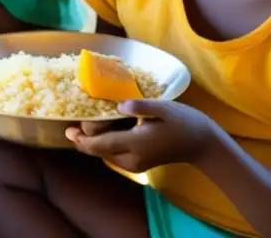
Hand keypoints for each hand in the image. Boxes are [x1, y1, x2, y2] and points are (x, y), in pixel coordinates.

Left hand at [65, 100, 216, 172]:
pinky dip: (103, 145)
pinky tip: (100, 131)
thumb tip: (120, 105)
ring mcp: (135, 164)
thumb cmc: (183, 122)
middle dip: (84, 141)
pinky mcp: (138, 164)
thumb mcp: (163, 108)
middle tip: (72, 125)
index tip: (68, 128)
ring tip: (82, 126)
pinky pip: (113, 155)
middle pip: (99, 152)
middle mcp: (132, 158)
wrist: (201, 144)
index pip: (101, 145)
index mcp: (136, 144)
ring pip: (105, 155)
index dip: (82, 139)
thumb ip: (141, 106)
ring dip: (93, 143)